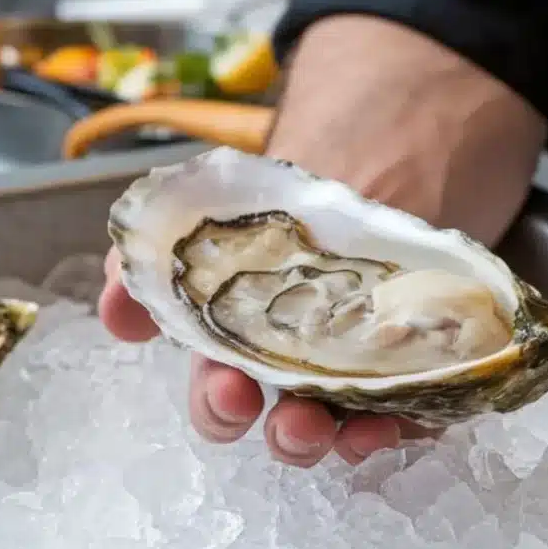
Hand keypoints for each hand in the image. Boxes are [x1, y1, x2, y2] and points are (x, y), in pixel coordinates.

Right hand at [98, 15, 547, 466]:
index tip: (224, 389)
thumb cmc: (330, 148)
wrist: (421, 109)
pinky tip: (406, 412)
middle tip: (283, 415)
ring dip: (342, 438)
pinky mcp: (432, 343)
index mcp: (254, 314)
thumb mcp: (243, 184)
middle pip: (285, 412)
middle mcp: (309, 342)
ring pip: (350, 418)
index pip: (223, 379)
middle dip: (273, 428)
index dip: (213, 400)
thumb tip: (116, 292)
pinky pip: (421, 403)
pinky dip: (412, 418)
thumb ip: (173, 230)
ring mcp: (371, 345)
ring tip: (345, 430)